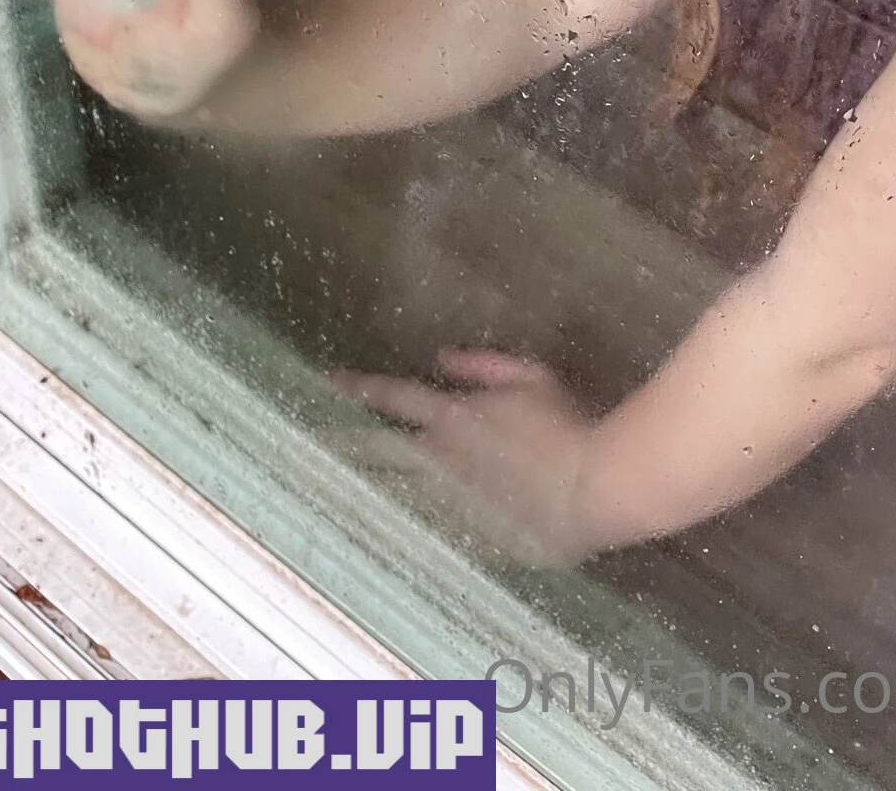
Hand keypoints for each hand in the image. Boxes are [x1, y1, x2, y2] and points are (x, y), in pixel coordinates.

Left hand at [331, 349, 599, 566]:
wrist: (590, 488)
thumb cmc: (568, 426)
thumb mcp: (532, 376)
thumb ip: (484, 366)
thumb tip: (443, 358)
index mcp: (454, 416)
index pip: (394, 398)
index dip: (359, 388)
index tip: (326, 383)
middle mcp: (440, 458)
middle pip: (376, 452)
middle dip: (339, 446)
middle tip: (304, 447)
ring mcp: (446, 502)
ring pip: (387, 497)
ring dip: (355, 493)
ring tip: (322, 495)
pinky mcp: (461, 537)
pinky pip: (416, 534)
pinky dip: (392, 531)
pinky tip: (370, 538)